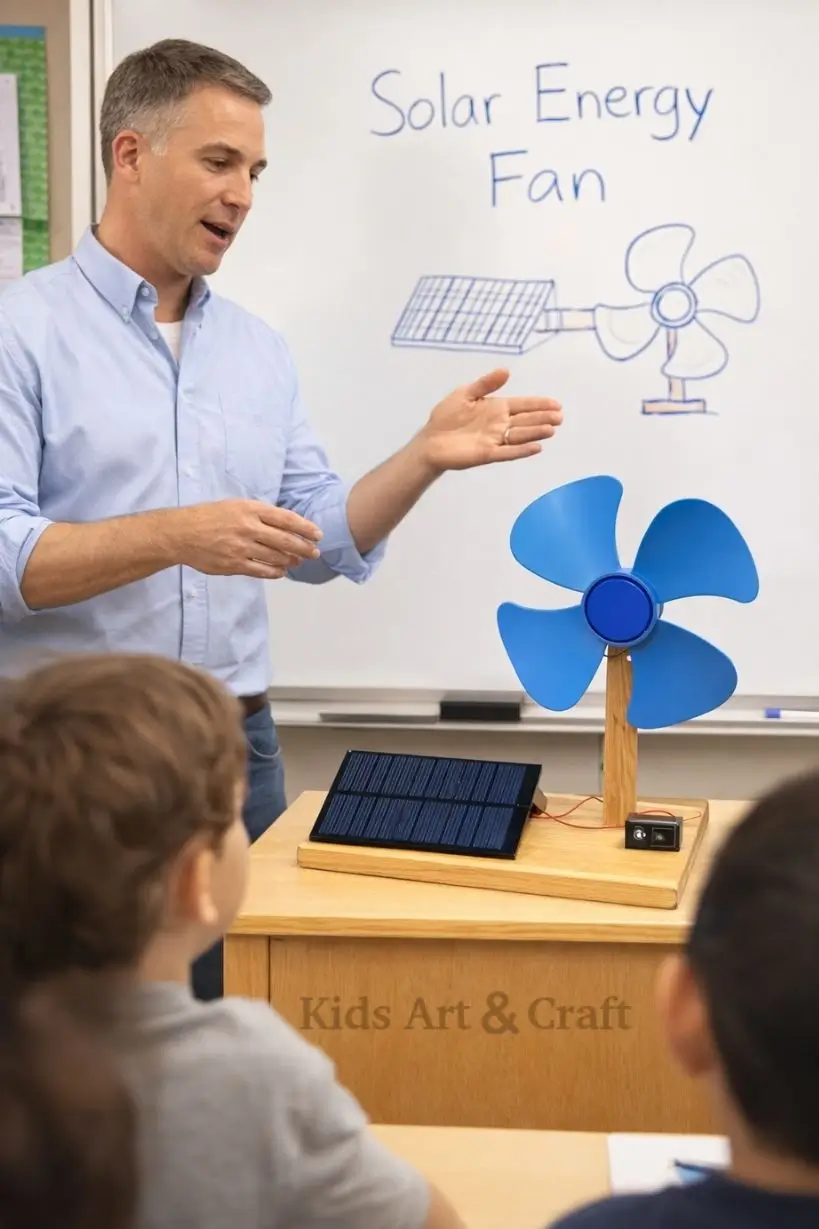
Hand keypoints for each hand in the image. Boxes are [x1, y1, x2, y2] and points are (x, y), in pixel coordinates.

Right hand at [174, 500, 322, 579]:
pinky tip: (281, 572)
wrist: (181, 533)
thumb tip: (286, 525)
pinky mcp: (234, 565)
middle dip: (304, 548)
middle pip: (285, 540)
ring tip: (298, 562)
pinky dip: (275, 572)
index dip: (305, 528)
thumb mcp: (235, 506)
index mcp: (250, 509)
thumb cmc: (209, 517)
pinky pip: (261, 571)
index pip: (286, 519)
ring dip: (291, 561)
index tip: (318, 534)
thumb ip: (259, 514)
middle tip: (315, 553)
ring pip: (275, 557)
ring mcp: (241, 547)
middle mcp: (248, 527)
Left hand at [418, 368, 562, 472]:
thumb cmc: (446, 416)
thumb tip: (506, 370)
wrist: (431, 440)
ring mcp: (495, 440)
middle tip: (559, 417)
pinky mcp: (487, 454)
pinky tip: (536, 447)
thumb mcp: (465, 393)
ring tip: (551, 429)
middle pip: (525, 420)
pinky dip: (521, 450)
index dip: (539, 404)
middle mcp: (499, 424)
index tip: (556, 404)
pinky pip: (508, 452)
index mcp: (496, 408)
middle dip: (542, 418)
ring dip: (535, 432)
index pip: (522, 405)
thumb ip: (485, 384)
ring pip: (520, 435)